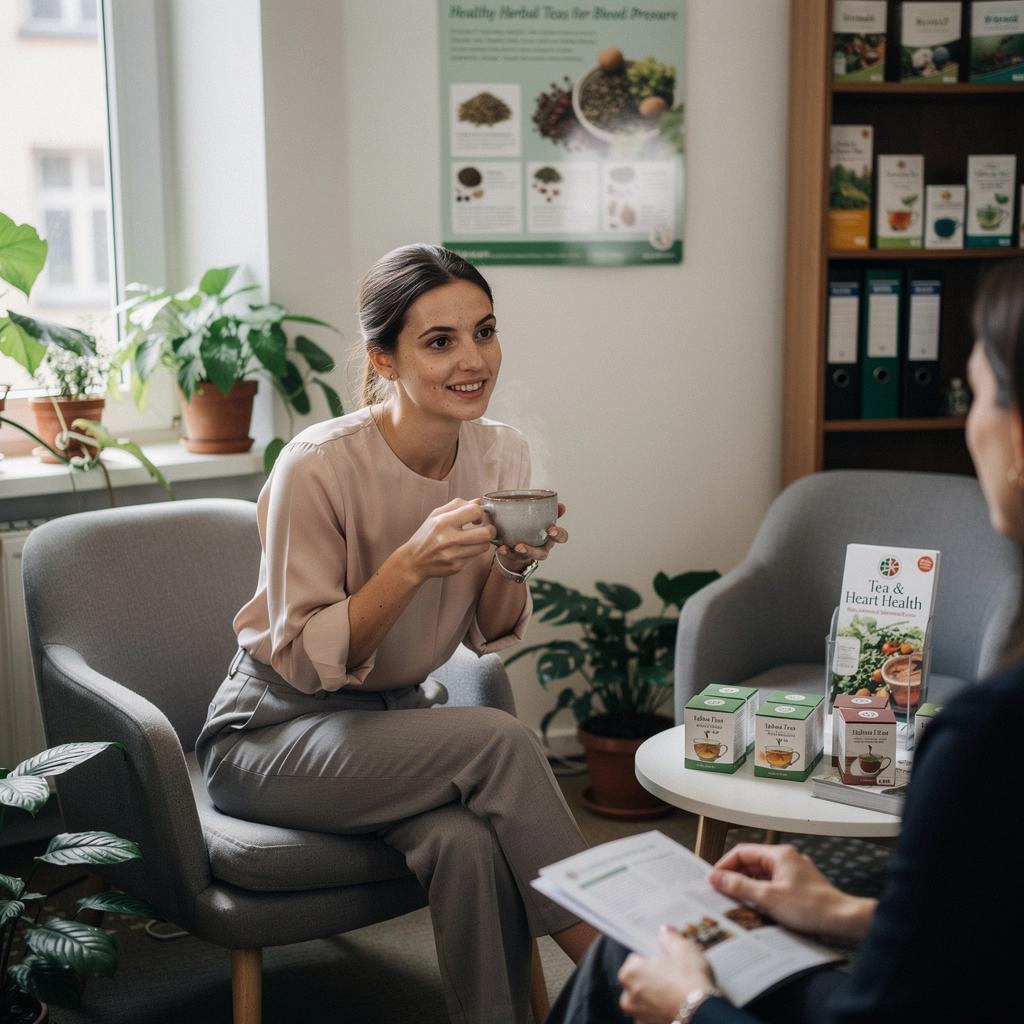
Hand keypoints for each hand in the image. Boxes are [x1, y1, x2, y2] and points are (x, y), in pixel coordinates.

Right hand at [401, 498, 495, 580]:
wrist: (414, 561)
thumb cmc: (425, 536)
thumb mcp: (436, 515)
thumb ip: (458, 505)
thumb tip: (479, 501)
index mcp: (443, 522)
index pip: (475, 511)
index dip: (481, 513)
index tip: (477, 517)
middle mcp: (448, 539)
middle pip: (486, 533)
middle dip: (490, 529)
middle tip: (485, 528)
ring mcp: (453, 555)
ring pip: (484, 546)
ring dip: (483, 541)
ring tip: (474, 539)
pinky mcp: (457, 567)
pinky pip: (475, 557)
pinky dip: (473, 552)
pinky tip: (464, 549)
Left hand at [494, 502, 567, 569]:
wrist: (515, 546)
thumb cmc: (530, 529)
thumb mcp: (541, 519)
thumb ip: (549, 510)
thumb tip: (561, 505)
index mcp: (548, 537)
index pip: (561, 537)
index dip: (559, 534)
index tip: (551, 529)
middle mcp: (540, 548)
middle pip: (543, 553)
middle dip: (537, 548)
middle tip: (535, 540)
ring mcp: (527, 554)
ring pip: (528, 556)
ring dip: (525, 550)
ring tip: (517, 546)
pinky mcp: (514, 557)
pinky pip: (510, 556)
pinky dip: (506, 551)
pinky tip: (501, 547)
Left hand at [617, 926, 714, 1023]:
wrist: (704, 1013)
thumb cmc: (690, 981)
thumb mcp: (683, 948)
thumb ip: (670, 937)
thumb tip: (665, 931)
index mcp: (630, 973)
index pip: (635, 959)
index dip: (651, 958)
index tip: (663, 959)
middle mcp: (629, 997)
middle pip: (638, 981)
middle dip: (652, 977)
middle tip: (672, 974)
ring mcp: (640, 1016)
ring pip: (645, 1000)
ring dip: (656, 996)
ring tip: (677, 991)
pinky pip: (654, 1016)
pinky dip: (662, 1011)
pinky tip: (677, 1005)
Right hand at [709, 843, 874, 943]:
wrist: (843, 921)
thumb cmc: (811, 907)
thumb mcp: (768, 898)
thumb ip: (739, 886)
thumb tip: (716, 878)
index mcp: (779, 855)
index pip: (742, 852)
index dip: (725, 865)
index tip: (713, 880)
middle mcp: (787, 859)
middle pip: (752, 863)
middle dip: (735, 877)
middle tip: (721, 892)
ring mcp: (794, 873)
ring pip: (762, 876)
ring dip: (749, 887)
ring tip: (737, 902)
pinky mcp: (799, 888)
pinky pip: (773, 886)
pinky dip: (762, 894)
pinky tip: (758, 908)